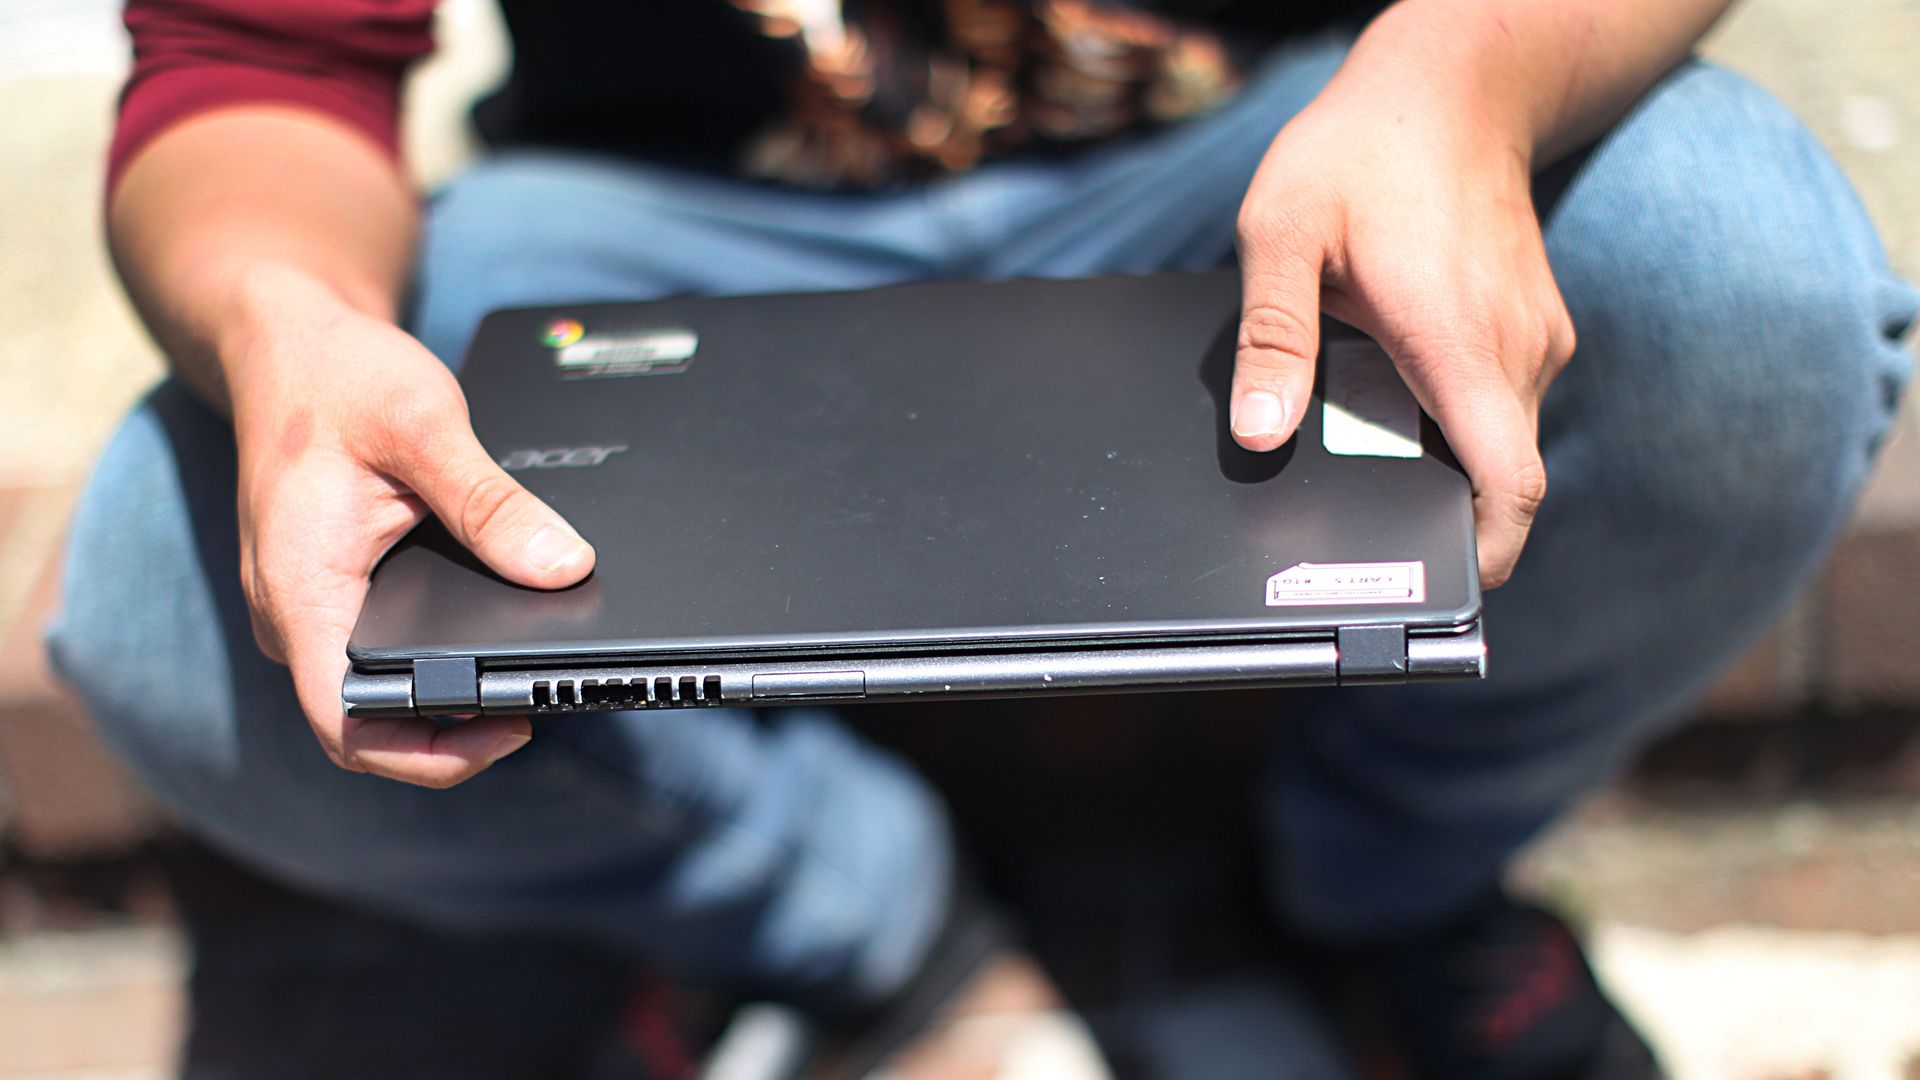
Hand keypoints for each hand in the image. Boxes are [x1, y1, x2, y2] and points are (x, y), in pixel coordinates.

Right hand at [228, 272, 594, 786]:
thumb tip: (562, 565)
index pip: (346, 721)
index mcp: (302, 586)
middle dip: (454, 735)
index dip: (429, 752)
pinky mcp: (336, 594)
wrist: (287, 341)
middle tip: (537, 711)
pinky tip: (494, 648)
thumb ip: (491, 502)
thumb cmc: (334, 375)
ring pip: (377, 695)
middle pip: (368, 723)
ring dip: (449, 704)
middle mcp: (296, 613)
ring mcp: (313, 608)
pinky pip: (382, 656)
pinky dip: (440, 666)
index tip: (509, 728)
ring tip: (524, 685)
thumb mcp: (424, 425)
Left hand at [1230, 33, 1575, 587]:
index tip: (1448, 591)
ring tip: (1369, 446)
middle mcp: (1518, 348)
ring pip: (1503, 438)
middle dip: (1443, 516)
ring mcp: (1536, 335)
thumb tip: (1259, 434)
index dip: (1488, 554)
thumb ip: (1272, 337)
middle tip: (1366, 525)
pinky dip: (1457, 419)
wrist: (1451, 83)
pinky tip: (1393, 392)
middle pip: (1503, 475)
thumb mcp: (1284, 232)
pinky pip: (1502, 399)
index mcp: (1462, 342)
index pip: (1511, 485)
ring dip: (1446, 461)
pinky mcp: (1533, 323)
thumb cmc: (1362, 152)